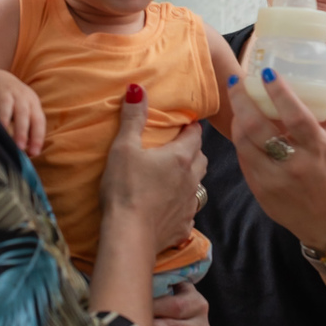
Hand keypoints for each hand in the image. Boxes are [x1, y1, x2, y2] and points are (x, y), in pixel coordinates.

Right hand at [0, 68, 44, 155]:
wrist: (3, 81)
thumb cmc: (18, 105)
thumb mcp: (28, 113)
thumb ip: (30, 132)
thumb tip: (31, 154)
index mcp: (33, 103)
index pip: (38, 120)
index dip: (37, 137)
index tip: (34, 153)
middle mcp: (20, 96)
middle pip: (23, 112)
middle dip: (21, 130)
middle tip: (19, 147)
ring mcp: (4, 92)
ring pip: (5, 104)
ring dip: (4, 118)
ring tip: (2, 131)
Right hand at [102, 85, 207, 252]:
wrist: (129, 236)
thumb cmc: (125, 188)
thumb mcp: (124, 148)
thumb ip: (133, 118)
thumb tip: (138, 89)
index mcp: (181, 157)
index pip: (195, 134)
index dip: (190, 127)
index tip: (183, 124)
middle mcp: (192, 179)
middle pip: (201, 158)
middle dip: (193, 150)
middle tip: (177, 147)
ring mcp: (189, 205)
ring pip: (198, 184)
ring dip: (190, 177)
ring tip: (173, 176)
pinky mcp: (183, 226)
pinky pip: (189, 211)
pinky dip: (182, 205)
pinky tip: (169, 207)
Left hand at [227, 69, 325, 249]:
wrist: (323, 219)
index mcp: (317, 147)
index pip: (296, 116)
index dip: (279, 93)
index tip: (267, 73)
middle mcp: (295, 163)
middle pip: (258, 127)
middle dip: (242, 100)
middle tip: (235, 81)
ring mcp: (273, 178)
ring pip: (244, 141)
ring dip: (237, 117)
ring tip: (238, 101)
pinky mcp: (259, 189)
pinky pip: (242, 157)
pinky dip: (240, 138)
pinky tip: (241, 126)